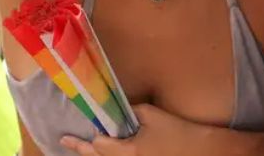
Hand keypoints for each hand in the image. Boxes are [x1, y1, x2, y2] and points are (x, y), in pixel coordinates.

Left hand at [60, 105, 197, 155]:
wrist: (199, 151)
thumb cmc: (176, 132)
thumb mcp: (151, 115)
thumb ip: (130, 112)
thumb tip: (116, 112)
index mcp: (127, 152)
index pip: (99, 145)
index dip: (92, 135)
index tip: (80, 131)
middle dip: (81, 149)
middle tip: (65, 141)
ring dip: (94, 155)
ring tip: (79, 146)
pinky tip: (102, 152)